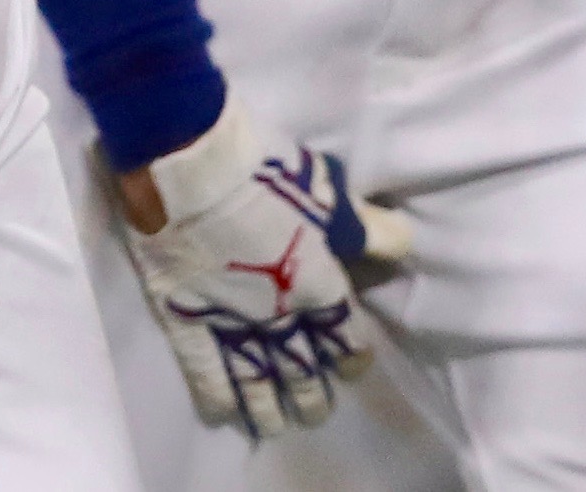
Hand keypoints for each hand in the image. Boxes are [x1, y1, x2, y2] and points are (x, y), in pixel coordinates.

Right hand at [112, 96, 411, 439]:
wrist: (185, 160)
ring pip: (255, 377)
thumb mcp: (327, 190)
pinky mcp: (184, 315)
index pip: (344, 334)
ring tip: (274, 425)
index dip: (351, 355)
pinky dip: (216, 393)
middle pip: (301, 366)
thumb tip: (401, 244)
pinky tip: (224, 412)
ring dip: (267, 405)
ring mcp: (229, 319)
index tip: (354, 368)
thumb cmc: (262, 168)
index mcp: (317, 284)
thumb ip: (364, 226)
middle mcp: (278, 314)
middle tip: (315, 412)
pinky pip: (203, 368)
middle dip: (311, 392)